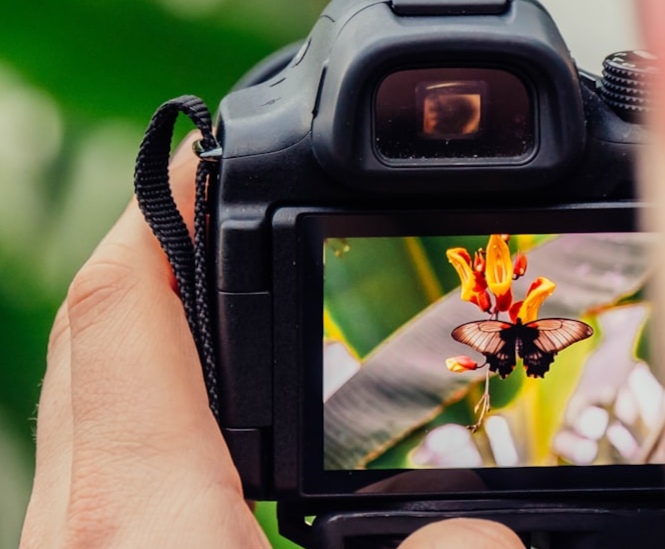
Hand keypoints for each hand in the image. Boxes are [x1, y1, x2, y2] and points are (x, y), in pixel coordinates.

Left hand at [17, 133, 521, 548]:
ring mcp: (72, 537)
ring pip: (88, 383)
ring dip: (151, 320)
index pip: (124, 308)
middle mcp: (83, 517)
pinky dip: (145, 395)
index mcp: (143, 516)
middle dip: (157, 251)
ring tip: (225, 294)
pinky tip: (208, 413)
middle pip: (96, 330)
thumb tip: (488, 534)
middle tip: (224, 214)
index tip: (207, 162)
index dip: (163, 214)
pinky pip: (98, 441)